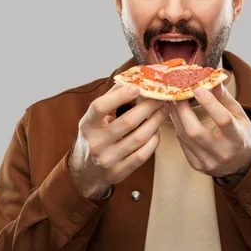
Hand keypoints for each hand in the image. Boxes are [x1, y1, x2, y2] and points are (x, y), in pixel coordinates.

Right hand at [70, 84, 169, 198]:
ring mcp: (108, 159)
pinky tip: (157, 131)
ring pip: (139, 138)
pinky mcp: (120, 171)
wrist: (86, 172)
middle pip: (127, 122)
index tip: (137, 87)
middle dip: (148, 107)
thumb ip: (111, 99)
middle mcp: (96, 142)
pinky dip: (153, 141)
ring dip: (156, 122)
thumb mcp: (94, 118)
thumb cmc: (94, 137)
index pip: (100, 107)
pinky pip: (143, 154)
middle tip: (161, 98)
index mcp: (87, 124)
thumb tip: (131, 78)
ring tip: (164, 110)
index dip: (119, 96)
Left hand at [170, 83, 250, 178]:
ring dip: (176, 117)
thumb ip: (224, 98)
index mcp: (238, 138)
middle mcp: (223, 153)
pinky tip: (178, 118)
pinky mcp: (198, 166)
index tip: (197, 88)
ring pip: (185, 138)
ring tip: (173, 102)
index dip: (210, 103)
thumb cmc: (241, 134)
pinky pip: (183, 145)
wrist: (242, 164)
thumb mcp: (239, 115)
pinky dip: (179, 129)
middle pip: (195, 132)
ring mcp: (209, 162)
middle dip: (183, 110)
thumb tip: (211, 78)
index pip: (223, 120)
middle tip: (177, 94)